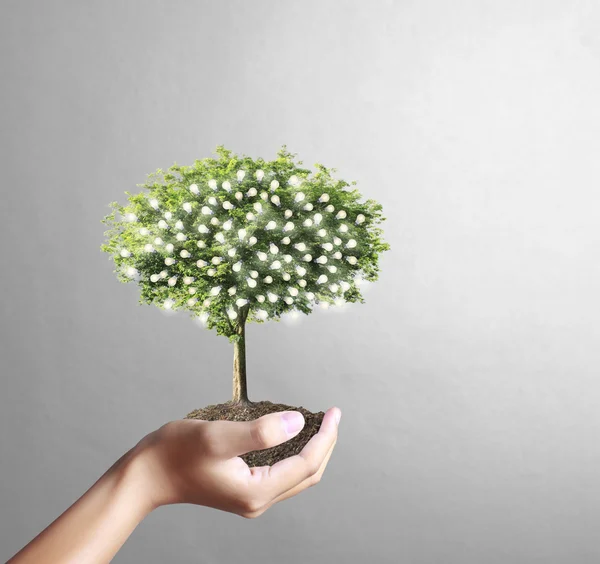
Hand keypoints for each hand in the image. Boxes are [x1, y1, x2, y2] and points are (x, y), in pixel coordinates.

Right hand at [133, 407, 340, 517]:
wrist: (147, 474)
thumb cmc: (176, 452)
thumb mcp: (219, 436)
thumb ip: (260, 432)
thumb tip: (299, 422)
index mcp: (257, 492)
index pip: (306, 465)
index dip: (325, 437)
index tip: (334, 412)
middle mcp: (257, 500)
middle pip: (307, 474)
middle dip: (324, 444)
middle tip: (332, 415)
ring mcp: (250, 497)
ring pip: (296, 475)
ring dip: (311, 449)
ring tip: (320, 423)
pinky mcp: (243, 488)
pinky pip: (280, 472)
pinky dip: (293, 453)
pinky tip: (293, 434)